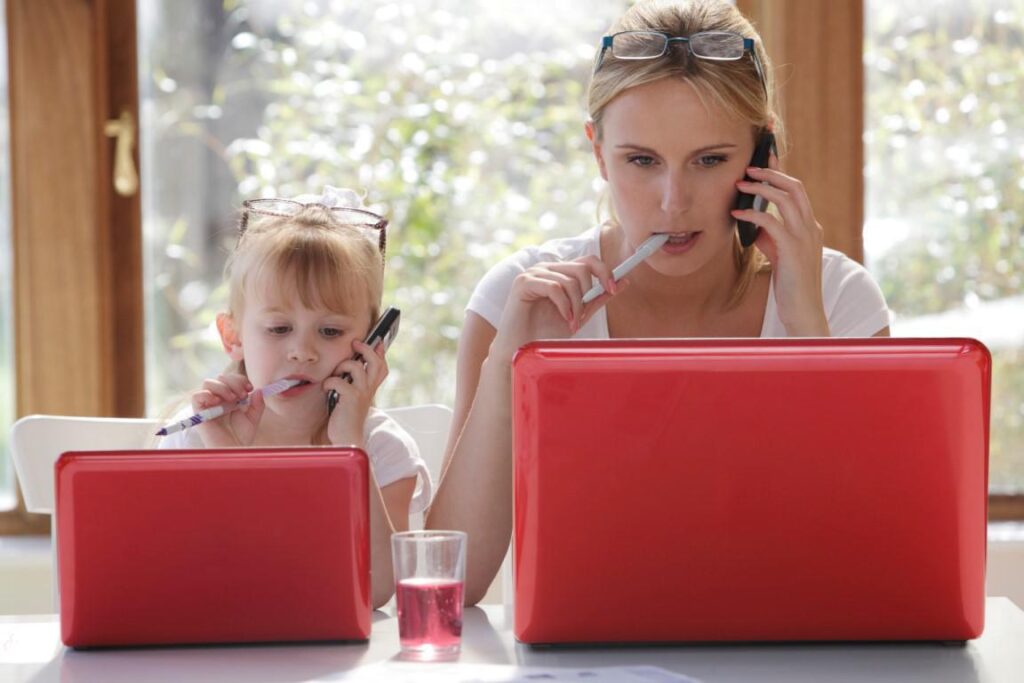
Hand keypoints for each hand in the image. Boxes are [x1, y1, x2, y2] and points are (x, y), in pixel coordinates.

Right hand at [189, 372, 264, 446]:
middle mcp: (217, 399)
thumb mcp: (253, 418)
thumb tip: (259, 390)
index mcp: (229, 398)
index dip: (240, 379)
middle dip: (234, 382)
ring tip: (233, 399)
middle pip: (220, 377)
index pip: (231, 379)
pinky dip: (207, 394)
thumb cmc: (241, 437)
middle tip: (243, 395)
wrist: (232, 452)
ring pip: (208, 383)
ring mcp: (207, 405)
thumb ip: (257, 405)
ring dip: (223, 387)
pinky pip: (196, 396)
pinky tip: (218, 401)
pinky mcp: (199, 413)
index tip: (250, 388)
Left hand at [324, 340, 388, 446]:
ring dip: (342, 365)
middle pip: (375, 362)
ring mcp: (362, 393)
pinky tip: (325, 388)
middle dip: (365, 349)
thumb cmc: (346, 418)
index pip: (382, 367)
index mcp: (370, 388)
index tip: (376, 341)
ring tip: (334, 374)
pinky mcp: (351, 398)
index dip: (380, 353)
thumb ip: (354, 384)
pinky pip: (339, 381)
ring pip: (357, 367)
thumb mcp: (353, 398)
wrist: (347, 438)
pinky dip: (329, 381)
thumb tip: (348, 367)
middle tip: (355, 343)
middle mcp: (369, 389)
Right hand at [490, 256, 622, 362]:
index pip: (588, 260)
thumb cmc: (545, 334)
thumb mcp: (578, 314)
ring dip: (576, 306)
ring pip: (569, 280)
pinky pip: (554, 287)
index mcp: (559, 272)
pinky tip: (564, 319)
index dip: (604, 272)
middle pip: (582, 267)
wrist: (520, 350)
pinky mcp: (523, 282)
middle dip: (589, 294)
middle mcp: (546, 268)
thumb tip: (624, 281)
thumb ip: (597, 298)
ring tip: (572, 323)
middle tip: (583, 316)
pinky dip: (564, 305)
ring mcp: (533, 273)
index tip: (614, 289)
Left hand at [731, 155, 828, 335]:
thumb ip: (770, 236)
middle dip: (772, 173)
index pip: (797, 191)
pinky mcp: (793, 250)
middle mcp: (810, 228)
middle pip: (795, 187)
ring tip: (741, 184)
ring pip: (786, 199)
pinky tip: (736, 214)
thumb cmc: (790, 284)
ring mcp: (804, 238)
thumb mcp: (780, 254)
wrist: (803, 310)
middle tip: (749, 167)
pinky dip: (753, 214)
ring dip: (761, 188)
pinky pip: (772, 222)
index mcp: (809, 227)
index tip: (764, 158)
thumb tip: (753, 221)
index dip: (781, 173)